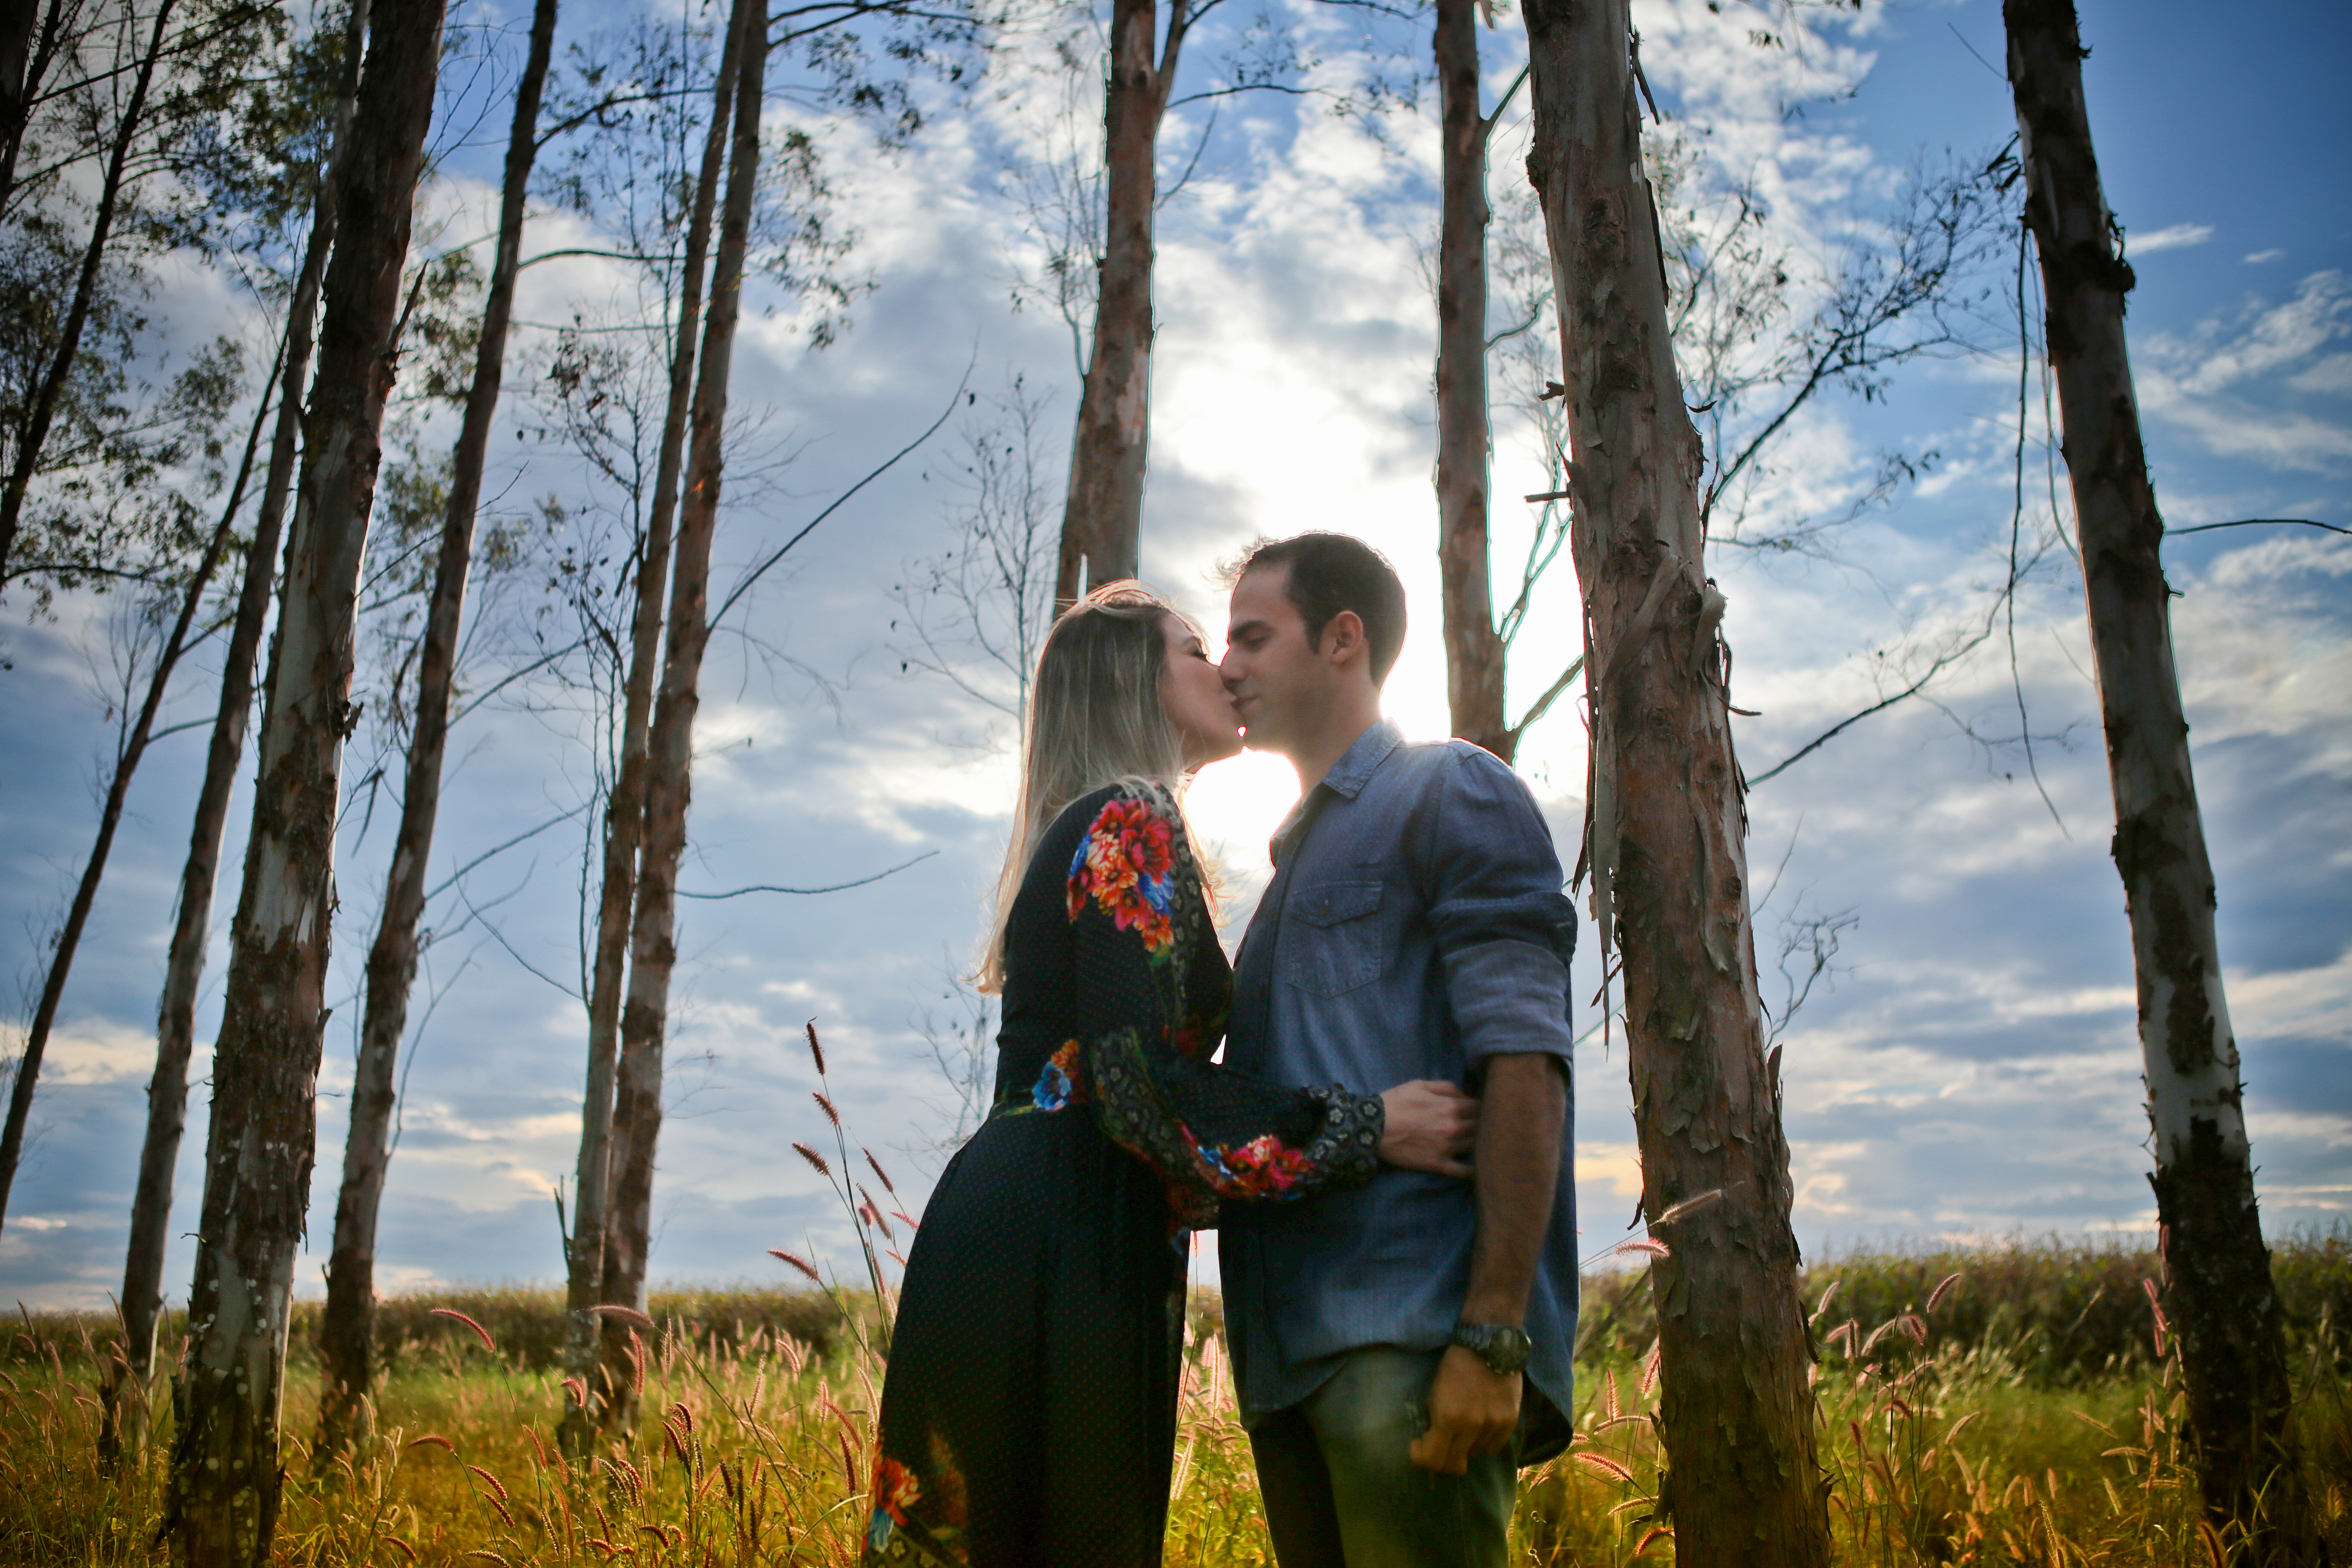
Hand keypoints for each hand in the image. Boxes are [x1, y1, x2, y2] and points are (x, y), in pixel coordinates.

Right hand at [1377, 1080, 1477, 1177]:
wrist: (1373, 1127)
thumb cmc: (1396, 1102)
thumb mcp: (1420, 1085)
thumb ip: (1447, 1087)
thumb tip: (1466, 1096)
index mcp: (1451, 1106)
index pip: (1479, 1107)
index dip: (1478, 1107)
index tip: (1474, 1110)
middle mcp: (1453, 1127)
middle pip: (1480, 1126)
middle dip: (1480, 1124)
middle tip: (1475, 1125)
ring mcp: (1447, 1147)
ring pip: (1475, 1146)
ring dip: (1477, 1143)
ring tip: (1474, 1142)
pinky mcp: (1438, 1164)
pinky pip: (1463, 1171)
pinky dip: (1471, 1170)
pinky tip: (1474, 1168)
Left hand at [1408, 1346, 1520, 1474]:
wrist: (1489, 1346)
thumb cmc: (1455, 1367)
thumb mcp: (1434, 1393)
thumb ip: (1434, 1422)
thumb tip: (1431, 1444)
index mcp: (1448, 1417)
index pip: (1432, 1459)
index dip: (1421, 1458)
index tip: (1419, 1447)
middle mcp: (1472, 1426)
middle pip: (1454, 1465)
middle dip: (1441, 1460)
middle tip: (1438, 1446)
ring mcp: (1493, 1425)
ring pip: (1474, 1455)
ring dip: (1465, 1447)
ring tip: (1463, 1428)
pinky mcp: (1510, 1422)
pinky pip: (1493, 1447)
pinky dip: (1483, 1442)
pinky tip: (1479, 1428)